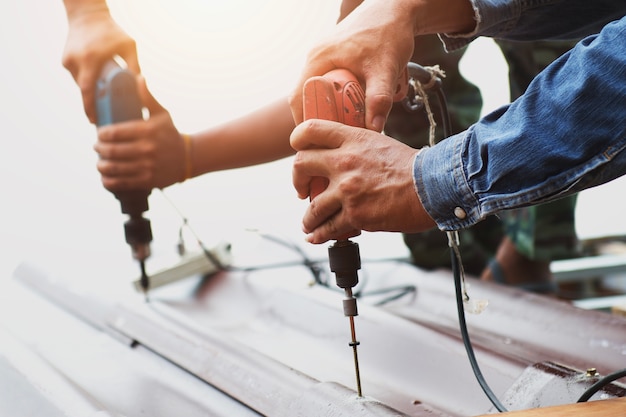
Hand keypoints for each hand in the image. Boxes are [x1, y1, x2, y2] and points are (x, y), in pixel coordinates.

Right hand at [62, 8, 139, 122]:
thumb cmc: (112, 31)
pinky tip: (96, 84)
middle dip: (89, 107)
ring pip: (80, 84)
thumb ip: (134, 66)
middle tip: (98, 120)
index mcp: (91, 59)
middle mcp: (77, 60)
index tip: (95, 121)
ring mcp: (68, 60)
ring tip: (101, 103)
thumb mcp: (129, 46)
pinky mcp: (65, 59)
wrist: (87, 15)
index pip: (88, 90)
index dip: (90, 108)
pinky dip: (86, 81)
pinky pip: (77, 76)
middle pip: (82, 91)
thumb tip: (142, 90)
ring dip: (90, 93)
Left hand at [94, 77, 185, 191]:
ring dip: (102, 166)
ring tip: (100, 163)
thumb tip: (137, 77)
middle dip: (99, 149)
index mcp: (147, 131)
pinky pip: (122, 183)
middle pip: (112, 151)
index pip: (115, 133)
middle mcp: (147, 150)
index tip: (100, 134)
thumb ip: (147, 97)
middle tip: (97, 147)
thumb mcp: (162, 114)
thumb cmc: (170, 133)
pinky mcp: (148, 181)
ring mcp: (147, 167)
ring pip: (115, 168)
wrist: (188, 158)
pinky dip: (109, 182)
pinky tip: (104, 178)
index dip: (102, 134)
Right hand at [289, 0, 415, 131]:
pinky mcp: (336, 57)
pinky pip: (330, 83)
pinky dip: (341, 96)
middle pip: (308, 98)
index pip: (298, 98)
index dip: (304, 122)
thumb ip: (379, 99)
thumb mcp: (385, 68)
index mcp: (318, 59)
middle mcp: (316, 57)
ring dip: (333, 108)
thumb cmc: (389, 33)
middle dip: (322, 119)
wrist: (397, 9)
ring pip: (321, 91)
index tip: (316, 141)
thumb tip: (373, 129)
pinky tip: (357, 106)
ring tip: (348, 124)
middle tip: (336, 137)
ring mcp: (324, 56)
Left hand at [290, 119, 435, 243]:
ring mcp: (348, 189)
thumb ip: (358, 149)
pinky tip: (316, 237)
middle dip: (297, 180)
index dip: (298, 139)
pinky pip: (328, 228)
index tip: (297, 150)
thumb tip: (343, 157)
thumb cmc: (412, 167)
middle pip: (301, 165)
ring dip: (308, 218)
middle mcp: (345, 162)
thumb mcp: (381, 144)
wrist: (432, 187)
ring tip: (309, 224)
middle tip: (301, 191)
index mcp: (353, 140)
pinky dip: (319, 235)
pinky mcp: (355, 214)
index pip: (311, 130)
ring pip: (312, 206)